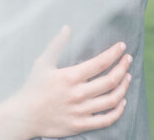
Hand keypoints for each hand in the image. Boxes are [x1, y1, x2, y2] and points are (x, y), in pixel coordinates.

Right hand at [11, 26, 131, 137]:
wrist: (26, 115)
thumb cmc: (33, 87)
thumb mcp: (42, 63)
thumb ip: (56, 45)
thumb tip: (67, 28)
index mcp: (70, 77)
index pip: (100, 63)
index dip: (114, 53)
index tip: (122, 46)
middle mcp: (78, 94)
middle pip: (110, 80)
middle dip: (123, 67)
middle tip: (128, 59)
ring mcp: (81, 111)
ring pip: (112, 99)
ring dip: (124, 87)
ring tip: (127, 77)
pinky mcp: (82, 125)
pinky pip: (107, 119)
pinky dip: (118, 110)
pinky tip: (122, 101)